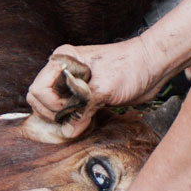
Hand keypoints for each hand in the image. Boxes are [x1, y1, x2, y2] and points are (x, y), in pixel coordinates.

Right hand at [26, 37, 164, 138]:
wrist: (153, 65)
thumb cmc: (131, 67)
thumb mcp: (105, 88)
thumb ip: (83, 108)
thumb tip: (68, 131)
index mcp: (63, 60)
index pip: (38, 89)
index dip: (51, 103)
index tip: (72, 106)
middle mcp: (63, 71)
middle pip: (38, 99)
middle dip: (53, 112)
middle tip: (76, 114)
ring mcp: (71, 83)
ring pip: (49, 107)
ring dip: (62, 117)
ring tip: (82, 118)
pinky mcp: (81, 95)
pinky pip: (65, 111)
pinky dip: (72, 119)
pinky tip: (86, 119)